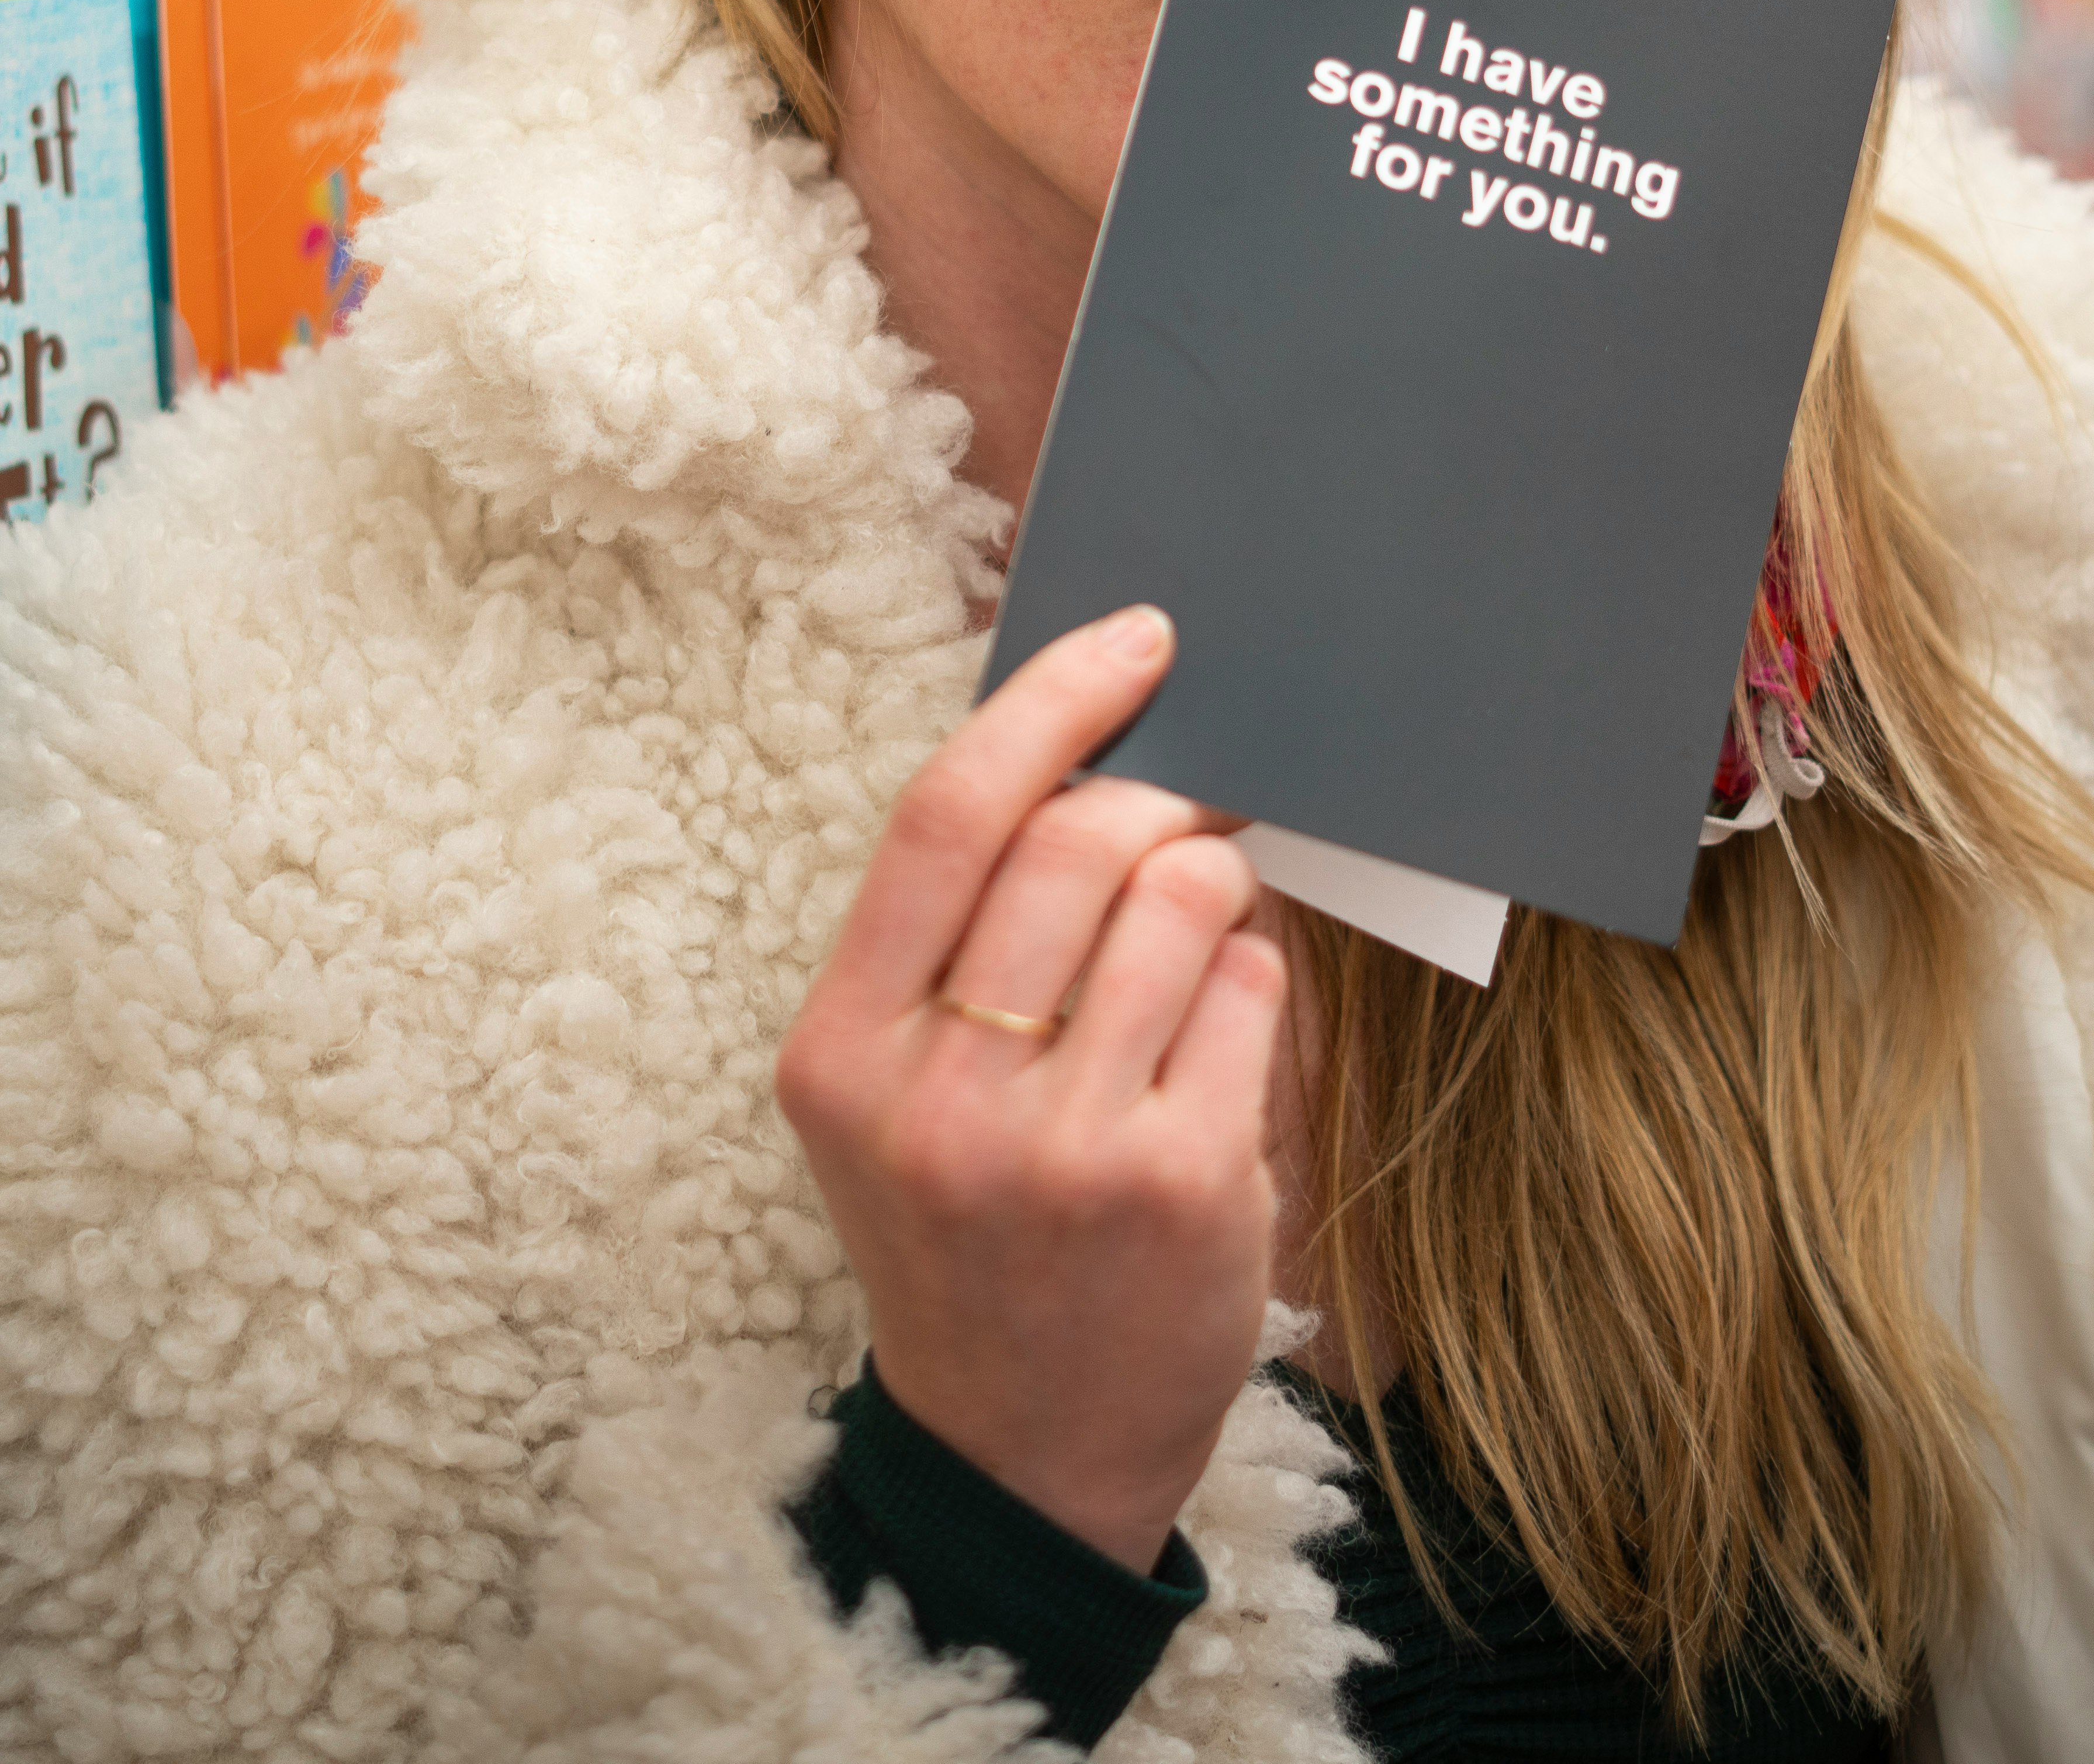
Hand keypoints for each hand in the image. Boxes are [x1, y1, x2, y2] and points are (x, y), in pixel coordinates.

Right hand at [778, 606, 1286, 1572]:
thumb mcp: (897, 1090)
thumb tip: (1092, 745)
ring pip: (1181, 896)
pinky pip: (1251, 989)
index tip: (1136, 639)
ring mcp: (1061, 1145)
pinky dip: (1253, 975)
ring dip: (1215, 881)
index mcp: (841, 1049)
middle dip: (1159, 794)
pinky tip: (1223, 1027)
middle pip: (1079, 838)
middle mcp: (937, 1093)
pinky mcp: (1179, 1186)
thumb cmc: (968, 1233)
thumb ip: (958, 935)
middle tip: (1191, 809)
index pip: (948, 813)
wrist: (1017, 1455)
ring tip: (1202, 930)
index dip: (1053, 698)